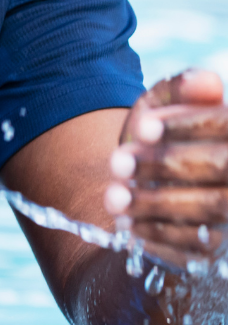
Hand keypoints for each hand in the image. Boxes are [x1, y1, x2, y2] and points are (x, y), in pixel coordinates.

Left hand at [105, 69, 227, 269]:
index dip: (182, 126)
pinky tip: (130, 225)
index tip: (141, 128)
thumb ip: (178, 88)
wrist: (141, 174)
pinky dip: (159, 236)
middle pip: (219, 168)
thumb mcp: (159, 103)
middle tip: (117, 164)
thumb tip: (209, 83)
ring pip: (209, 209)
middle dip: (164, 164)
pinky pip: (199, 247)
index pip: (220, 125)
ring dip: (155, 203)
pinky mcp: (220, 247)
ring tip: (113, 197)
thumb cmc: (154, 133)